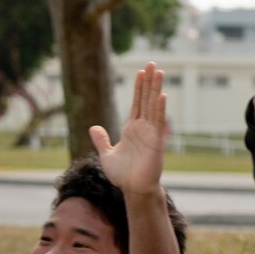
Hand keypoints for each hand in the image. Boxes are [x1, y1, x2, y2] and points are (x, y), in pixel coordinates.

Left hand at [90, 63, 168, 195]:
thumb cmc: (123, 175)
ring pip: (153, 107)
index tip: (141, 72)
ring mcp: (151, 133)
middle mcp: (143, 128)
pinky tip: (161, 96)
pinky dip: (159, 110)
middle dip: (149, 82)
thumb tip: (93, 127)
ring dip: (156, 89)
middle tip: (152, 63)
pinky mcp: (156, 143)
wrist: (133, 189)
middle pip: (146, 99)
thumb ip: (101, 140)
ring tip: (158, 72)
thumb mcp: (107, 155)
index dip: (139, 87)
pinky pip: (158, 123)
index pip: (137, 103)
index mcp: (132, 129)